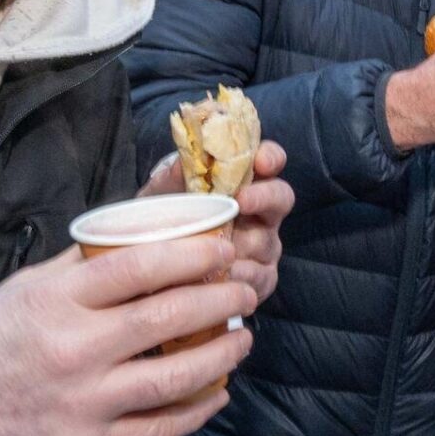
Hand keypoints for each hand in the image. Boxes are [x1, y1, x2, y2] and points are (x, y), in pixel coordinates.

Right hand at [0, 238, 256, 435]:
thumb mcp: (24, 291)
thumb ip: (81, 267)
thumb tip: (141, 233)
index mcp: (57, 301)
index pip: (138, 267)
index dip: (191, 256)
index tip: (221, 250)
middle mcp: (74, 349)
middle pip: (168, 318)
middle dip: (220, 300)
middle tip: (244, 291)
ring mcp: (84, 401)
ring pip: (175, 375)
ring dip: (221, 355)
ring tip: (242, 338)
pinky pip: (159, 427)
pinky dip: (197, 409)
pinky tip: (217, 392)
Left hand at [139, 141, 294, 305]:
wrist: (152, 260)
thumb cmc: (165, 218)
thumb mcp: (162, 194)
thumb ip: (175, 176)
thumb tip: (185, 162)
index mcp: (244, 182)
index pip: (269, 160)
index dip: (270, 157)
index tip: (260, 161)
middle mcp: (262, 211)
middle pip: (282, 196)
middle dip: (264, 196)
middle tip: (241, 201)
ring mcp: (265, 245)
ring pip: (266, 240)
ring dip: (240, 242)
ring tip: (213, 246)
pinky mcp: (262, 277)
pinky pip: (260, 276)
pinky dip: (238, 275)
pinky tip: (217, 276)